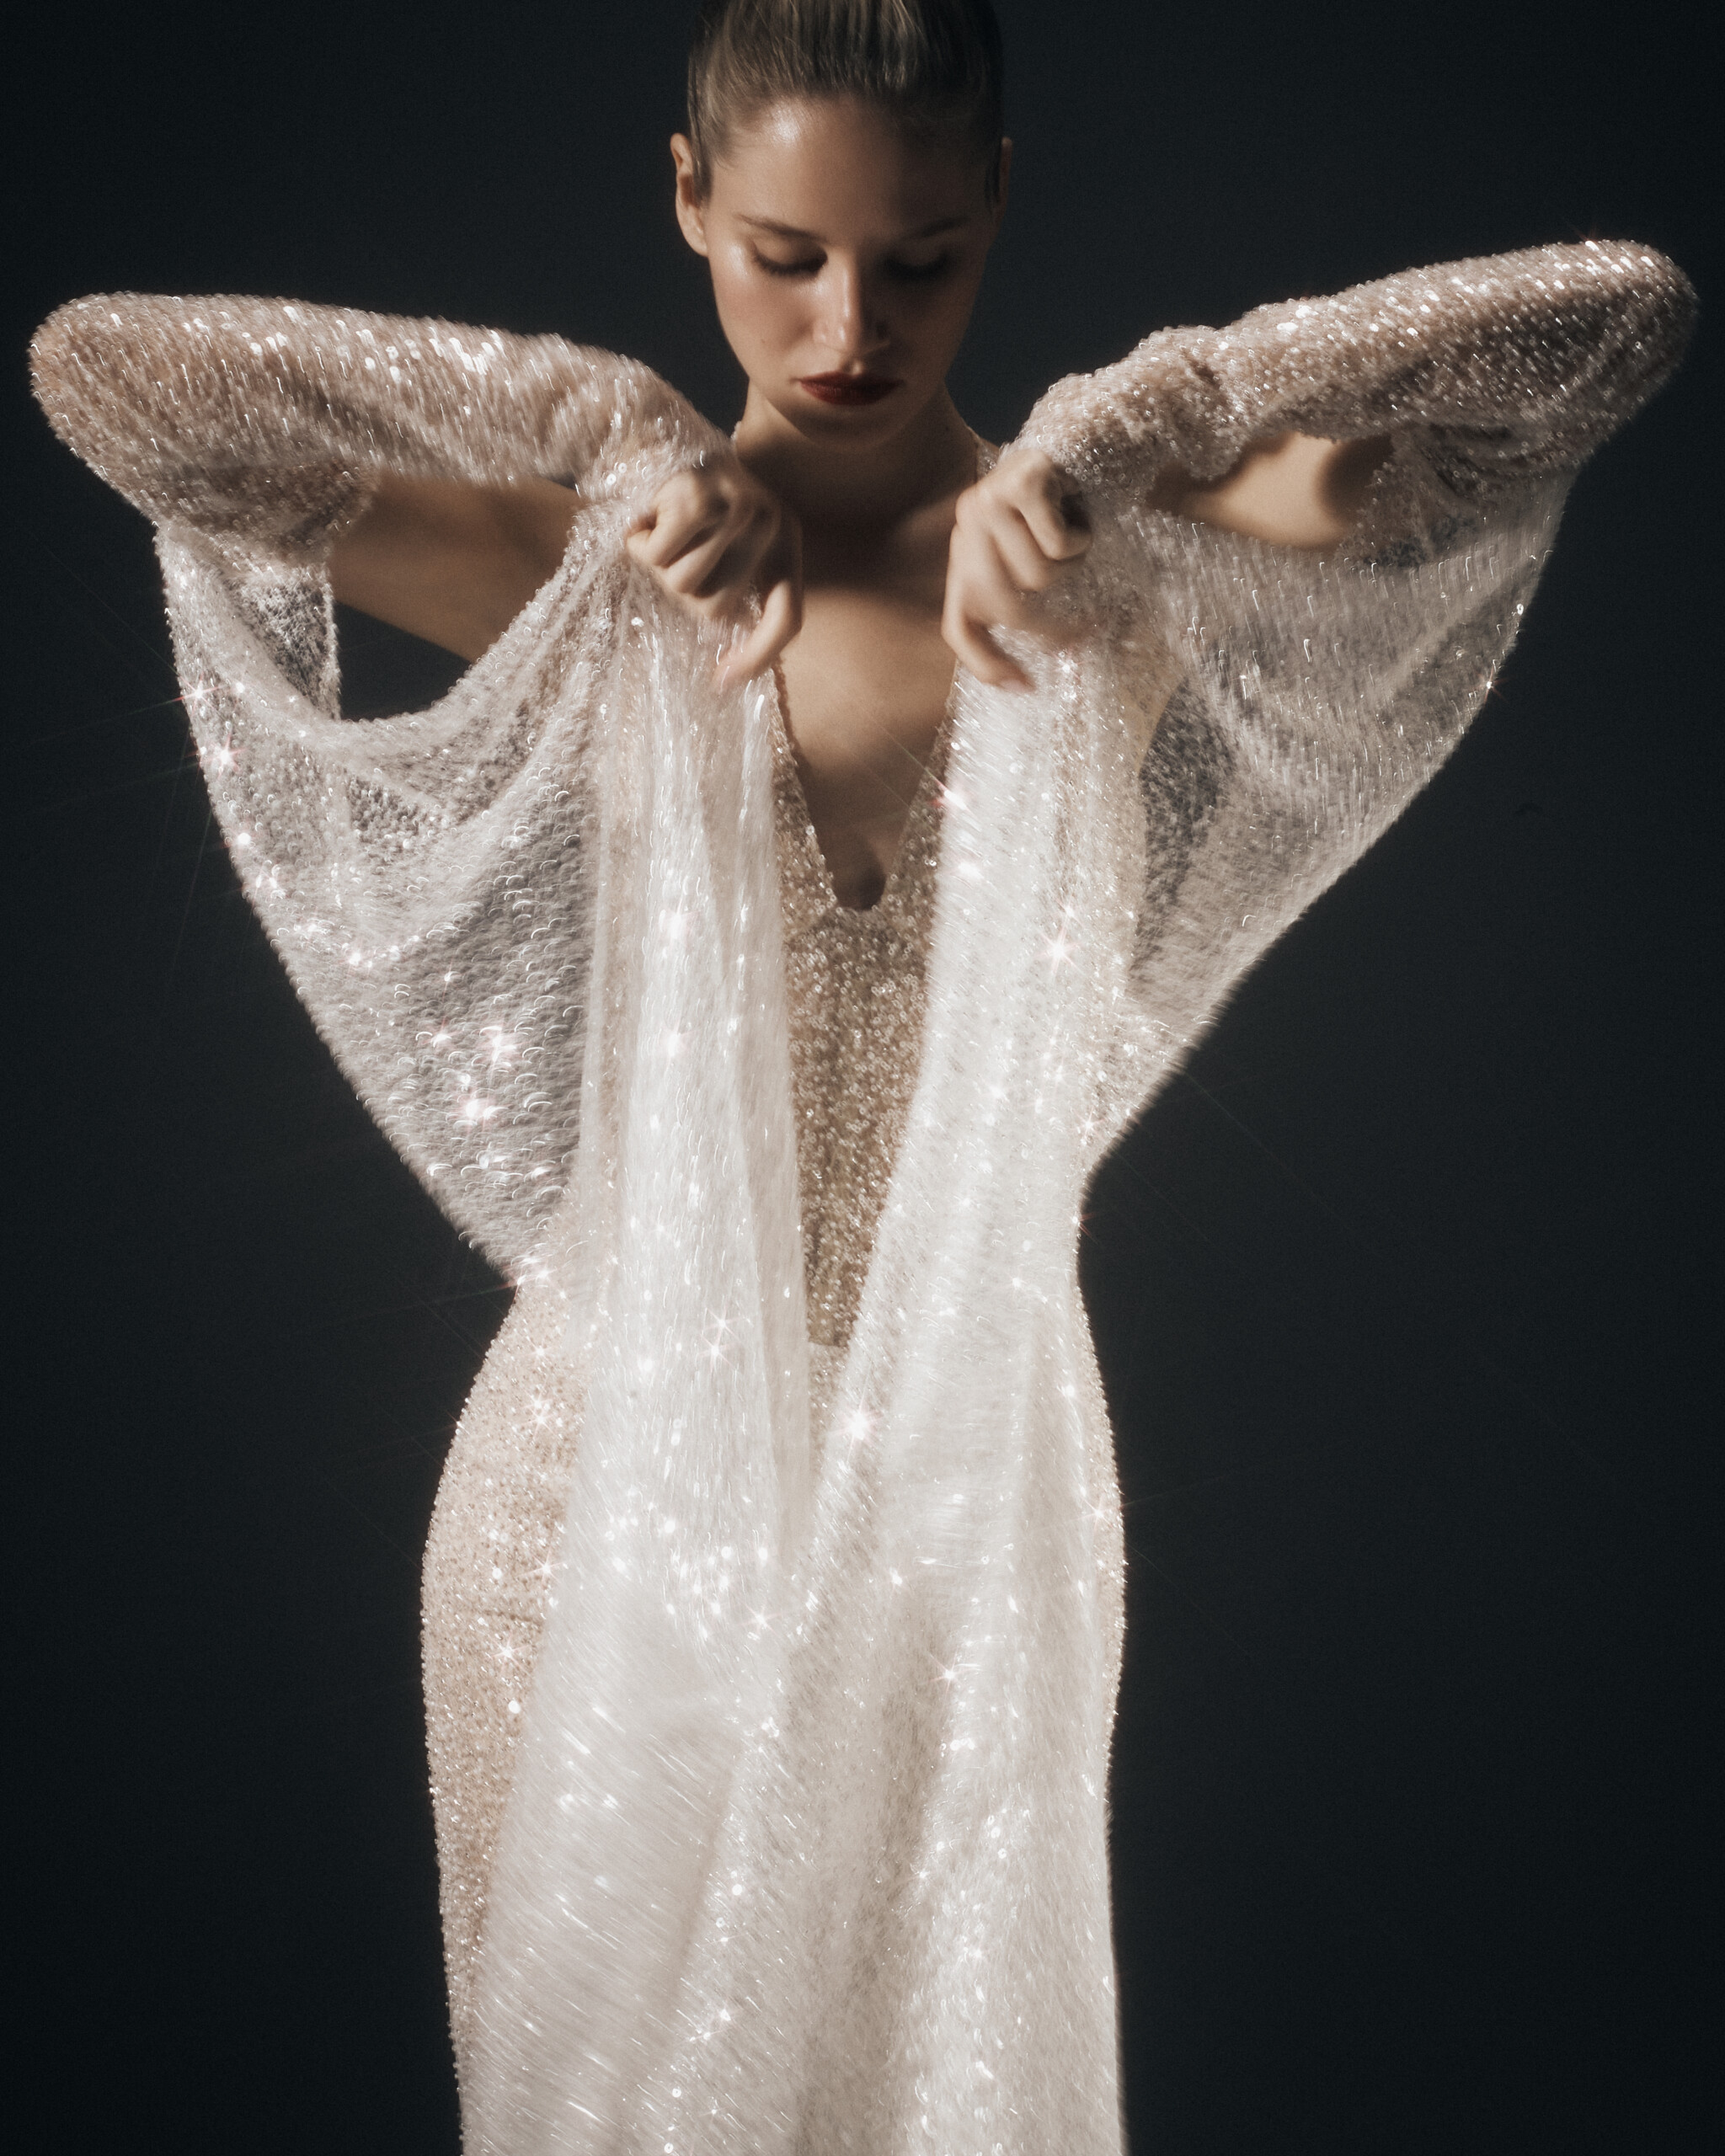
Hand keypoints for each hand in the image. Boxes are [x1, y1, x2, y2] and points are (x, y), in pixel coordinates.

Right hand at [626, 457, 801, 684]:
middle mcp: (772, 521)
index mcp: (786, 538)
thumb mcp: (725, 539)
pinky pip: (658, 557)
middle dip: (681, 591)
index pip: (787, 618)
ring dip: (657, 565)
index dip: (757, 658)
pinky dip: (639, 543)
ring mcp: (738, 507)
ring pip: (683, 586)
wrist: (647, 428)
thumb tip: (728, 667)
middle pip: (717, 611)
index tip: (722, 682)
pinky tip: (646, 513)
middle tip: (673, 549)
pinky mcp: (698, 497)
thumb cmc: (682, 499)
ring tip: (661, 525)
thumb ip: (736, 585)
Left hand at [941, 447, 1092, 689]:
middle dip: (1052, 623)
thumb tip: (1031, 675)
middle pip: (1007, 609)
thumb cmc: (1074, 503)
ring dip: (1074, 566)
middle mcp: (968, 523)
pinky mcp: (1024, 481)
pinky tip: (1082, 510)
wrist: (1100, 433)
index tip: (1024, 687)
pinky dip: (1084, 537)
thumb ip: (1022, 596)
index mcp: (966, 549)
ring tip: (1076, 533)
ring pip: (1040, 577)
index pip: (959, 625)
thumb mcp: (1038, 555)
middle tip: (1088, 620)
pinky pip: (1060, 544)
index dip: (985, 663)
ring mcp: (992, 499)